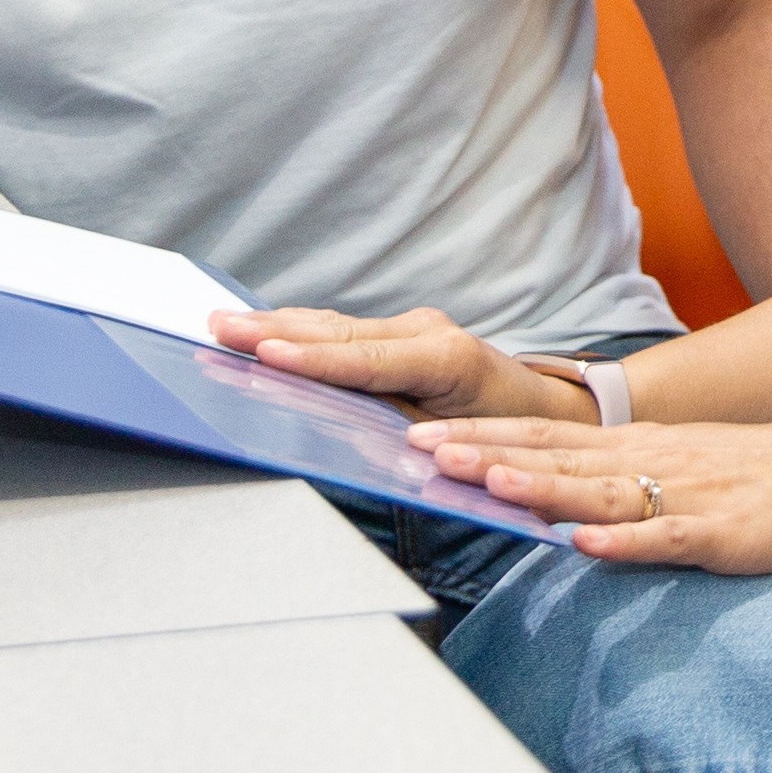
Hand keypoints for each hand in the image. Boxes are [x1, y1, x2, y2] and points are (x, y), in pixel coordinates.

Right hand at [212, 303, 589, 430]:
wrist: (550, 411)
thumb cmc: (511, 438)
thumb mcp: (464, 447)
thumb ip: (405, 437)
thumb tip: (347, 435)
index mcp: (448, 360)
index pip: (366, 360)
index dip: (312, 359)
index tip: (266, 352)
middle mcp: (430, 333)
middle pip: (339, 334)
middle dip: (276, 332)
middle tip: (221, 329)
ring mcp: (418, 327)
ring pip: (336, 326)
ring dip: (278, 326)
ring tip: (226, 324)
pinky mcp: (407, 333)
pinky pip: (344, 330)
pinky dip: (301, 330)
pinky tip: (264, 328)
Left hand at [408, 410, 771, 575]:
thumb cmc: (768, 476)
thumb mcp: (685, 466)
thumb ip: (622, 479)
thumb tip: (554, 500)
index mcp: (640, 447)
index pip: (546, 434)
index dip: (481, 433)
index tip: (417, 431)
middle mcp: (654, 463)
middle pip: (556, 456)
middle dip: (485, 452)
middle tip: (419, 446)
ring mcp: (689, 496)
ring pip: (601, 492)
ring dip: (541, 486)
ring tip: (485, 481)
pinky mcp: (724, 534)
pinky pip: (668, 539)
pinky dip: (626, 542)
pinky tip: (586, 545)